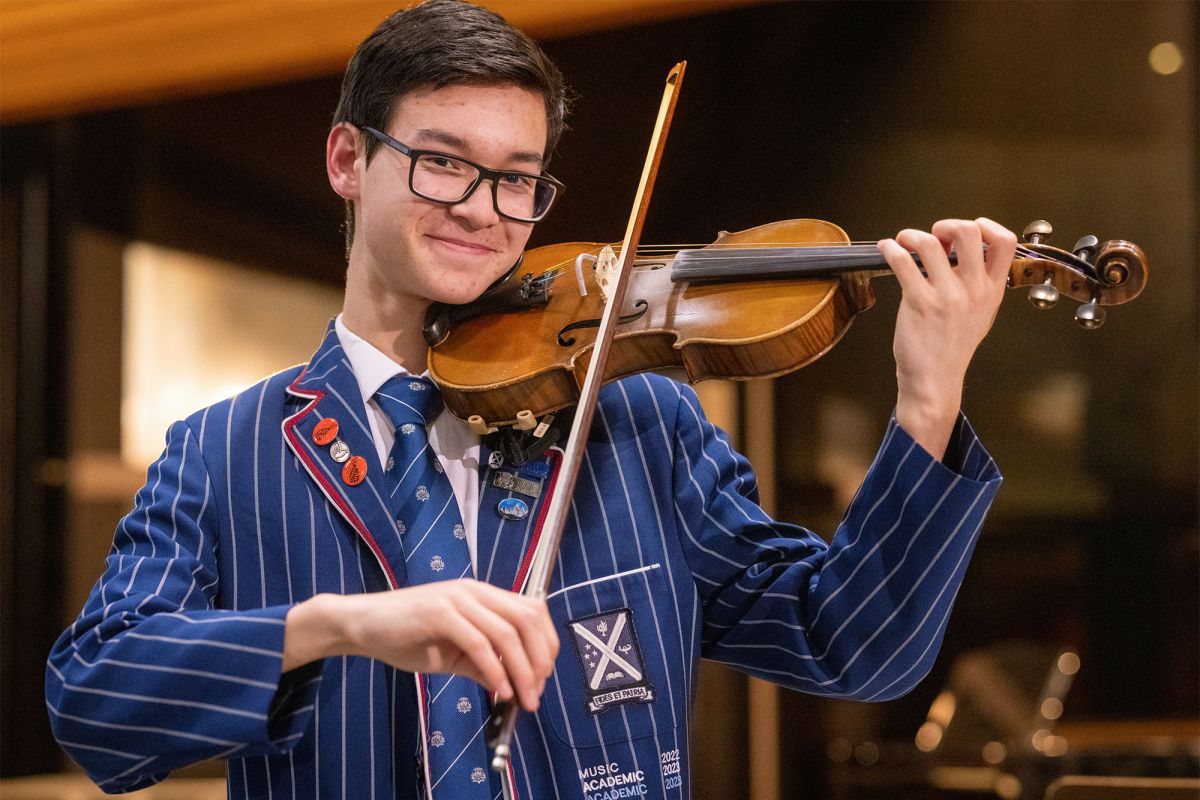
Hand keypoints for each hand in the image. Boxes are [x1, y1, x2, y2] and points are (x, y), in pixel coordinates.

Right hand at [284, 580, 558, 710]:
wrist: (362, 624)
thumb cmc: (405, 636)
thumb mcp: (453, 653)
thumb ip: (483, 663)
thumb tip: (513, 686)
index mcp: (483, 595)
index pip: (532, 611)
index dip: (545, 644)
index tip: (543, 678)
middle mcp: (475, 591)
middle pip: (527, 619)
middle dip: (539, 660)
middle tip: (537, 693)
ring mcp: (457, 599)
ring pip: (507, 632)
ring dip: (522, 670)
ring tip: (523, 699)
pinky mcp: (439, 613)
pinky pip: (478, 643)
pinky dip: (494, 669)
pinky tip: (498, 690)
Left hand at [877, 218, 1016, 458]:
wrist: (935, 379)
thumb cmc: (952, 346)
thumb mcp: (980, 313)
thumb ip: (975, 281)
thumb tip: (956, 248)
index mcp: (992, 290)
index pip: (1005, 242)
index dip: (986, 225)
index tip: (968, 228)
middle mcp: (973, 290)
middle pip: (968, 232)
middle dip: (946, 224)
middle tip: (933, 234)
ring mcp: (946, 296)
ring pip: (930, 243)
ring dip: (911, 235)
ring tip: (903, 241)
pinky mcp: (919, 303)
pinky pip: (903, 262)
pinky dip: (891, 249)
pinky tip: (887, 249)